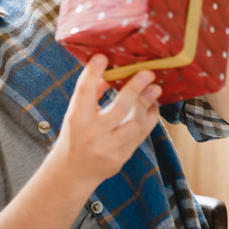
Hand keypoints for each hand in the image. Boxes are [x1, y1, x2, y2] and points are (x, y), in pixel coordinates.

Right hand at [49, 54, 161, 190]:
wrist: (73, 171)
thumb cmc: (74, 135)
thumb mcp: (75, 114)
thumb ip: (90, 94)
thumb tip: (110, 72)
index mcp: (76, 118)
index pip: (83, 92)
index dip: (92, 73)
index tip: (102, 57)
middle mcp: (91, 133)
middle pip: (118, 108)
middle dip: (135, 89)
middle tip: (147, 73)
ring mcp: (107, 147)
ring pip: (134, 123)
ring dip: (147, 104)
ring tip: (155, 89)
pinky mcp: (120, 157)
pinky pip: (140, 135)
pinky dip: (150, 119)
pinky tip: (153, 107)